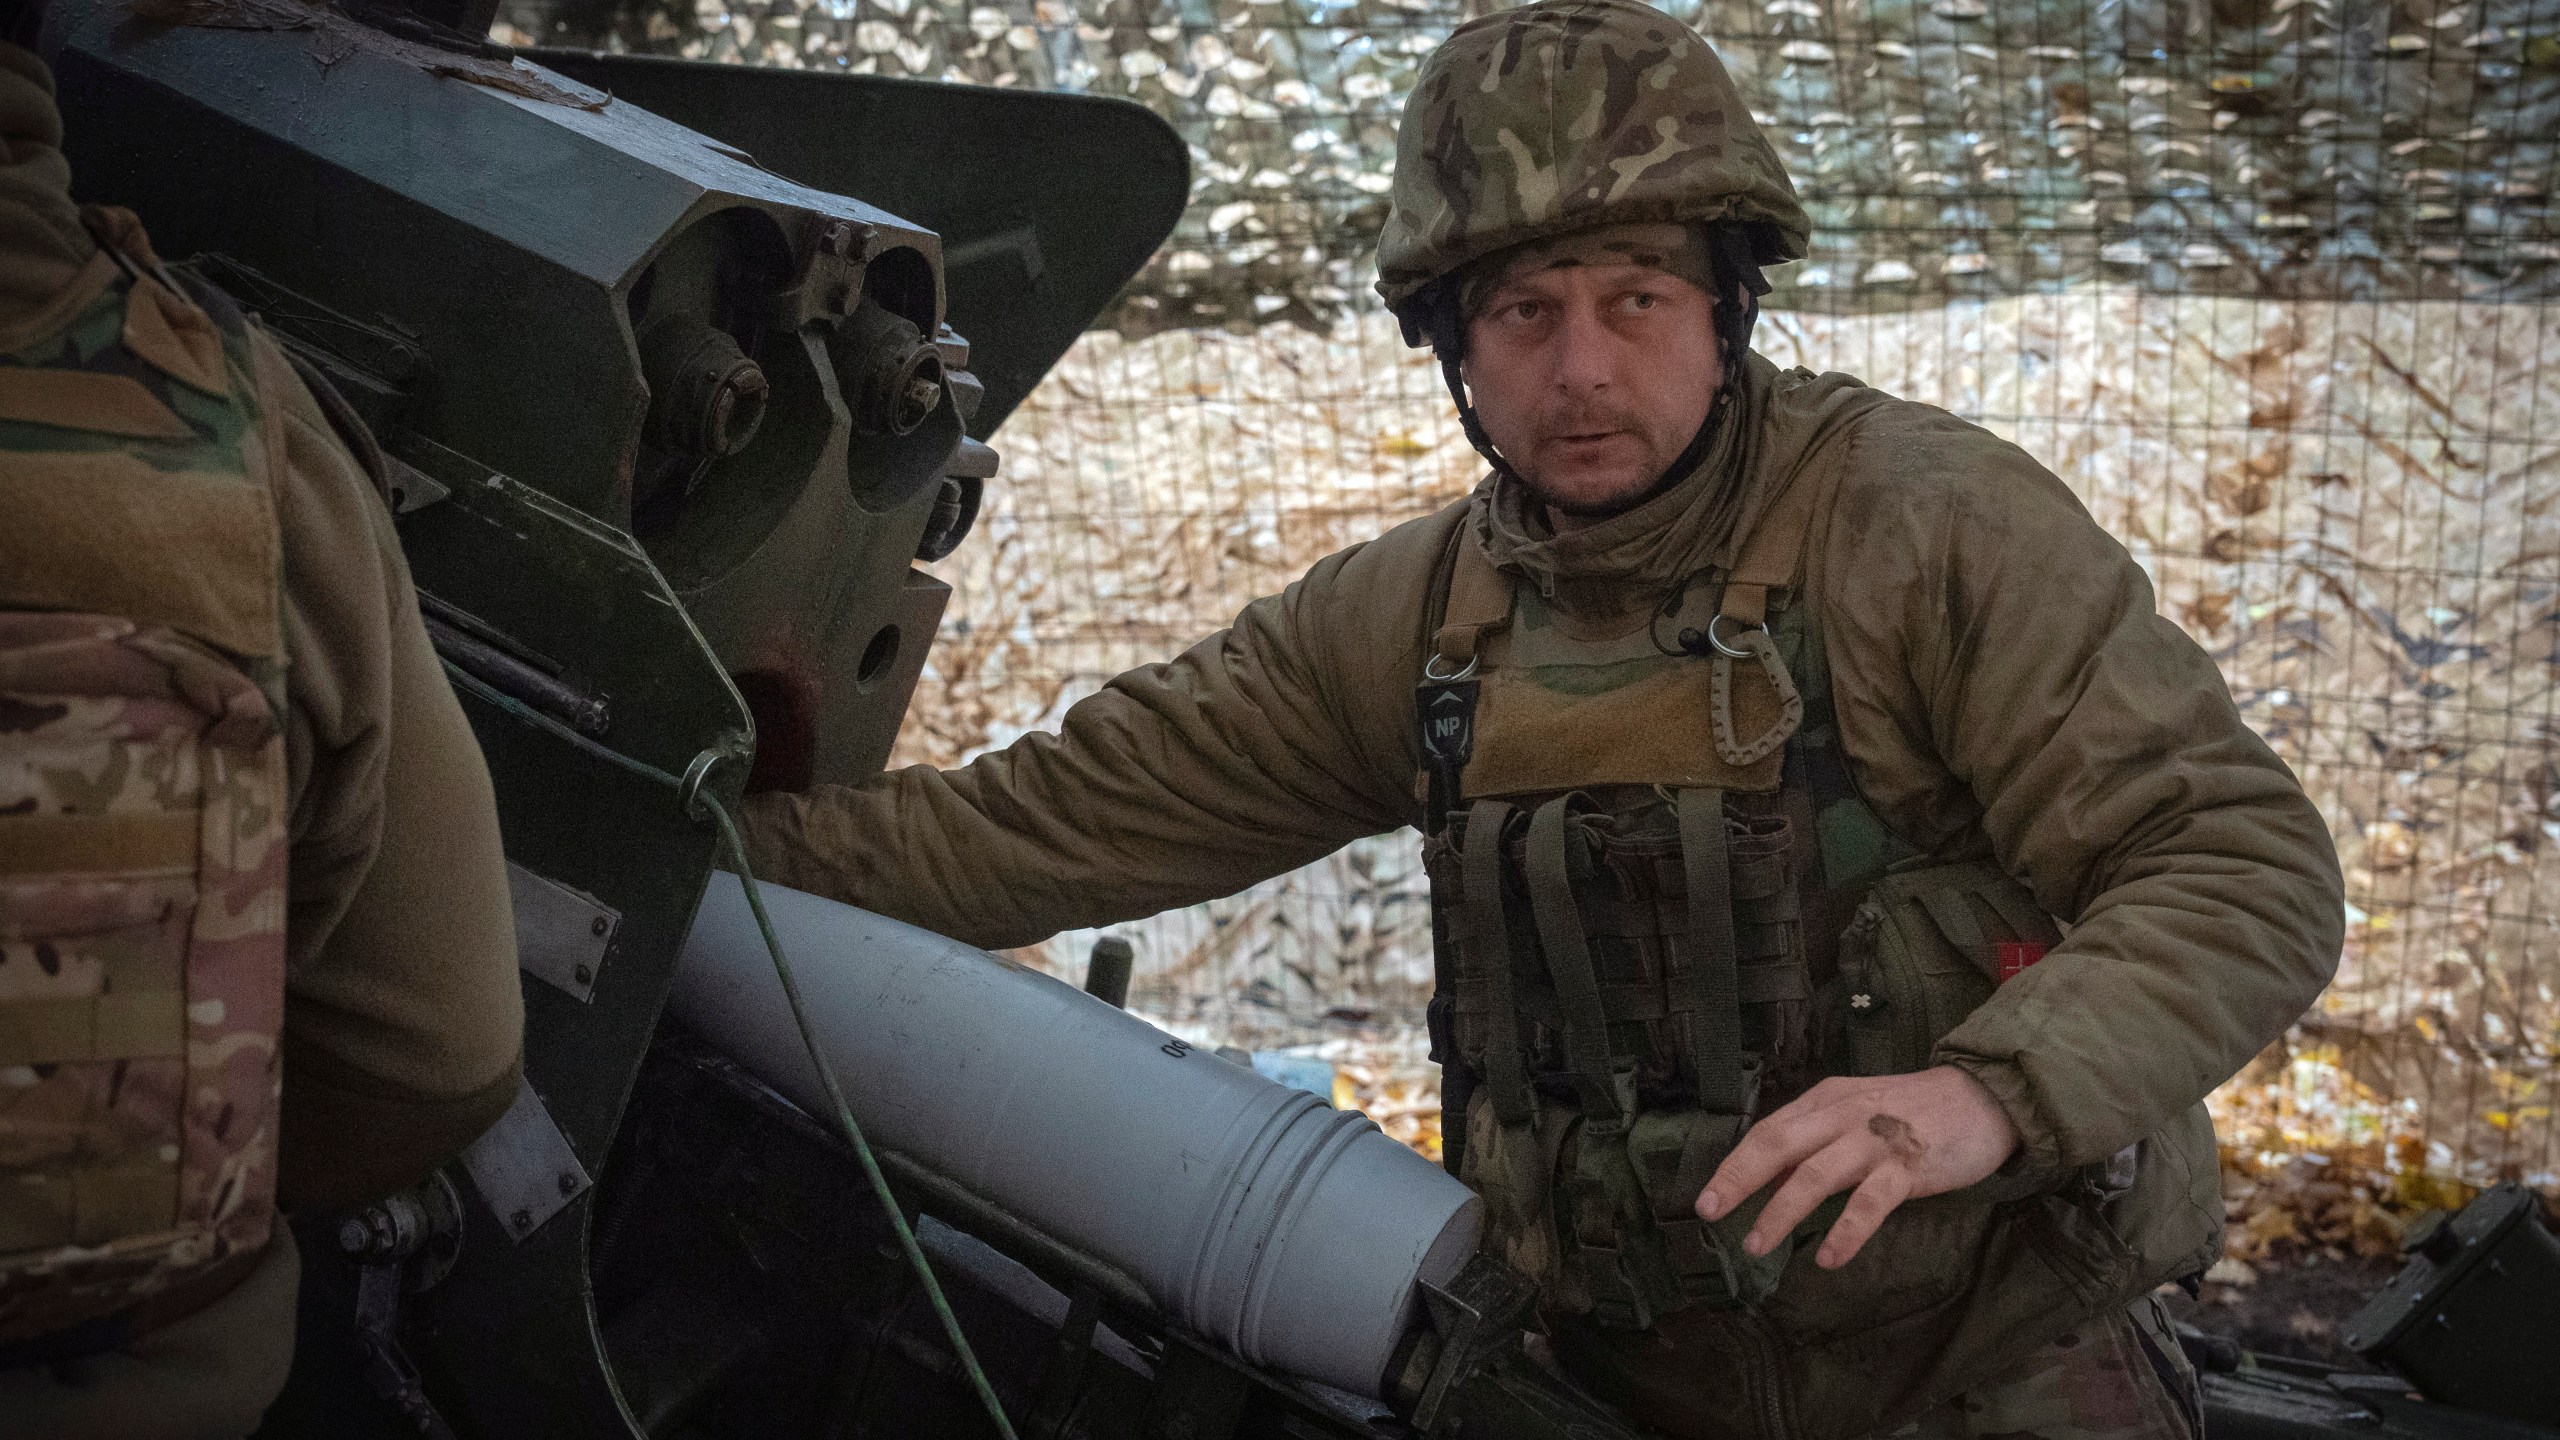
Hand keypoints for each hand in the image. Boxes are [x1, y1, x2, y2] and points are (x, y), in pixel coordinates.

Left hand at [1694, 1065, 2018, 1268]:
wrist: (1983, 1098)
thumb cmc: (1912, 1111)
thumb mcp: (1856, 1113)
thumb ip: (1816, 1141)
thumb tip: (1770, 1182)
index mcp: (1826, 1101)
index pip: (1767, 1131)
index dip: (1733, 1165)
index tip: (1705, 1199)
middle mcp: (1843, 1116)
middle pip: (1778, 1145)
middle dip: (1739, 1180)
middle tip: (1710, 1214)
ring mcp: (1875, 1141)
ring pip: (1816, 1175)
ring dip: (1781, 1212)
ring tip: (1756, 1245)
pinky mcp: (1908, 1167)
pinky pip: (1869, 1203)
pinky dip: (1845, 1231)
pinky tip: (1827, 1258)